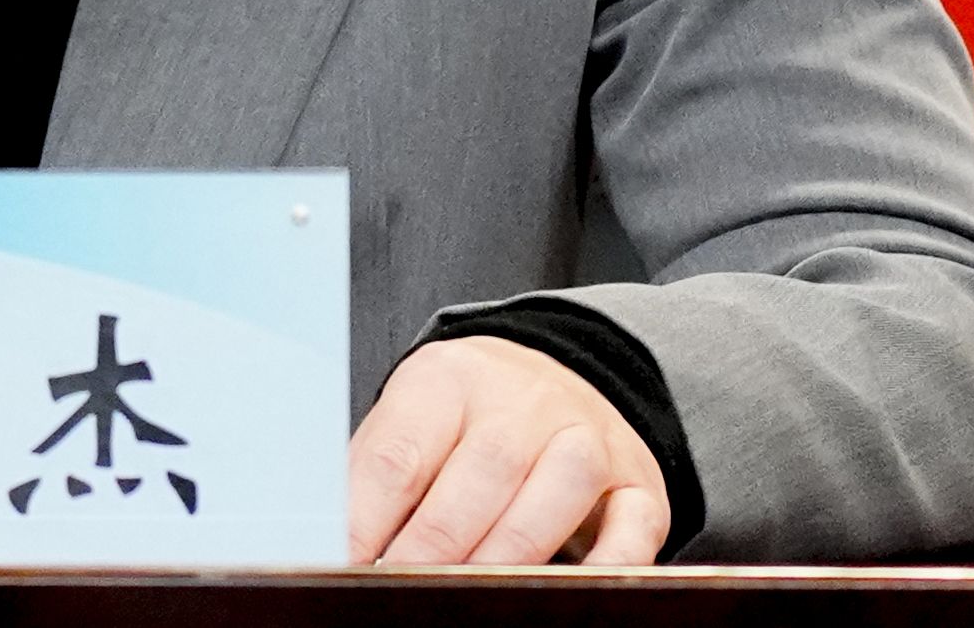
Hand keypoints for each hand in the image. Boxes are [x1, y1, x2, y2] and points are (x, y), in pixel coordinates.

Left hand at [346, 335, 670, 566]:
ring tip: (468, 595)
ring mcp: (586, 435)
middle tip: (400, 590)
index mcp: (448, 380)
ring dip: (510, 552)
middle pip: (480, 473)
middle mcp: (523, 400)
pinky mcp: (637, 481)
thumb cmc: (464, 421)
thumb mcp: (409, 425)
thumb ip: (375, 481)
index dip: (365, 520)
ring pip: (559, 489)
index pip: (400, 454)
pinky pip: (633, 526)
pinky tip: (563, 591)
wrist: (554, 379)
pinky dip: (607, 565)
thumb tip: (336, 546)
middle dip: (434, 548)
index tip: (347, 566)